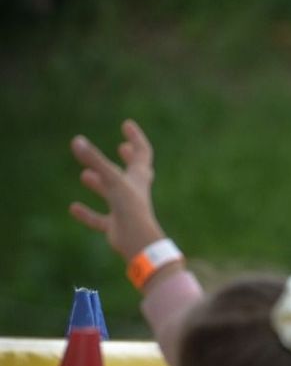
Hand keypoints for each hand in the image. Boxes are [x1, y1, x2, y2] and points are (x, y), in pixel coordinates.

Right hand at [69, 120, 166, 262]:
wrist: (137, 241)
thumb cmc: (131, 207)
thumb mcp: (111, 179)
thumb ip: (94, 160)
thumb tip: (76, 140)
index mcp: (139, 178)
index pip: (142, 152)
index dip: (136, 138)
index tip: (127, 124)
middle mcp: (134, 192)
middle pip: (134, 171)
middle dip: (129, 158)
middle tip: (123, 147)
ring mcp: (126, 209)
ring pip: (113, 193)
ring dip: (101, 183)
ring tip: (85, 174)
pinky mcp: (116, 226)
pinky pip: (100, 219)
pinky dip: (88, 213)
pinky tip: (73, 208)